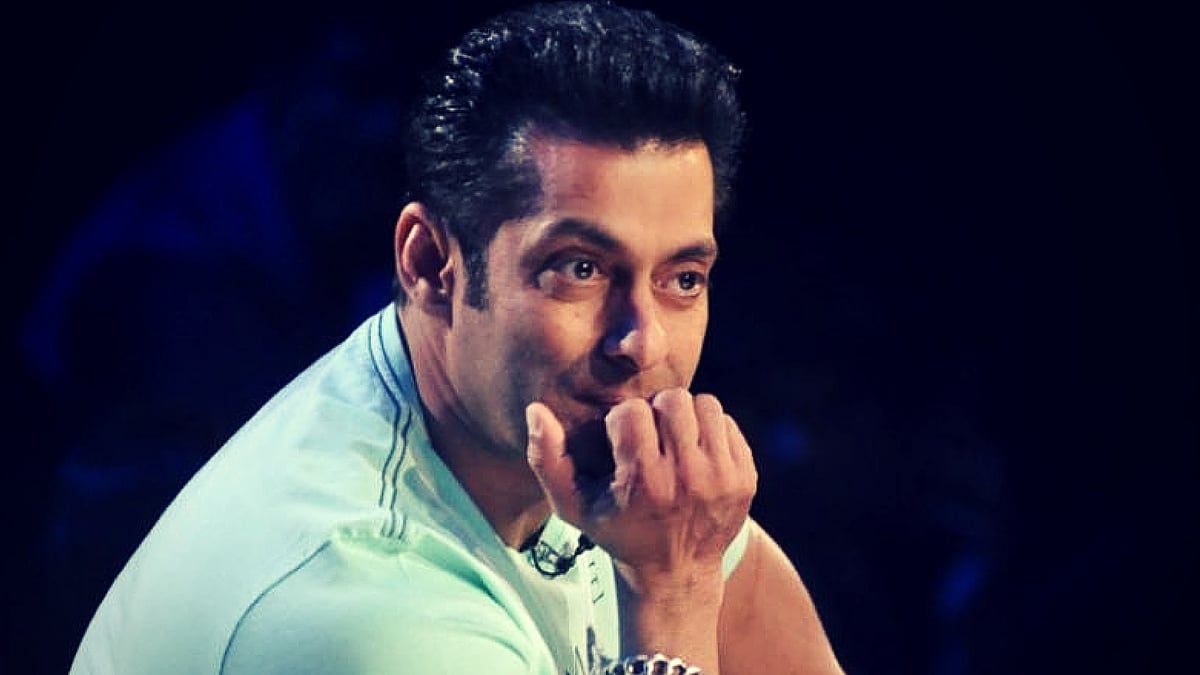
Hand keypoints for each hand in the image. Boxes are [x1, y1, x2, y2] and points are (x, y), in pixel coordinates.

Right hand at [525, 388, 756, 589]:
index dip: (621, 422)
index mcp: (644, 483)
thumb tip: (535, 410)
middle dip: (655, 412)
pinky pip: (727, 423)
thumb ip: (547, 459)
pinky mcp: (746, 478)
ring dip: (685, 417)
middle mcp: (688, 479)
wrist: (675, 574)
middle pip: (672, 401)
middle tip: (650, 437)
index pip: (632, 412)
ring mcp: (723, 479)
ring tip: (673, 442)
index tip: (622, 444)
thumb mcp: (573, 506)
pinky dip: (710, 432)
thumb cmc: (618, 531)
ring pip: (705, 404)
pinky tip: (695, 454)